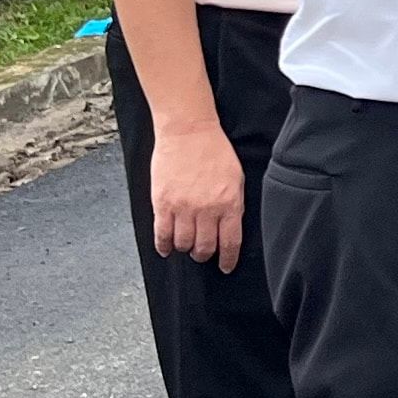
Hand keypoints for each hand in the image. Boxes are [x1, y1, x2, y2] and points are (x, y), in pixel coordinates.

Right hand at [147, 118, 245, 268]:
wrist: (188, 131)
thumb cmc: (214, 151)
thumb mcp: (236, 178)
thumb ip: (234, 205)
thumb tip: (230, 229)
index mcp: (229, 203)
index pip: (230, 243)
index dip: (228, 260)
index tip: (226, 267)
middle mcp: (207, 209)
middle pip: (205, 248)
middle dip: (204, 255)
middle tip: (202, 253)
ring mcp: (183, 208)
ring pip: (183, 244)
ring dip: (185, 248)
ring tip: (185, 244)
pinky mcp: (163, 203)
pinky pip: (162, 234)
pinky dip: (163, 245)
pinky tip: (166, 248)